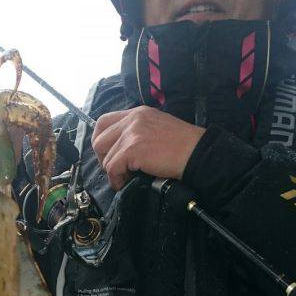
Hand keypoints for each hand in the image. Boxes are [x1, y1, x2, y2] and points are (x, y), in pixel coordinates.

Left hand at [91, 106, 205, 189]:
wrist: (197, 153)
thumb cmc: (183, 146)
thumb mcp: (157, 127)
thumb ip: (138, 131)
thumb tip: (121, 148)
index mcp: (138, 113)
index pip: (104, 121)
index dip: (101, 140)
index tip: (107, 153)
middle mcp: (132, 119)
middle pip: (99, 139)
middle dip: (103, 158)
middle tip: (115, 169)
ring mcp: (131, 134)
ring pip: (105, 157)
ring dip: (112, 171)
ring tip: (125, 177)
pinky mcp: (133, 149)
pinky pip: (112, 168)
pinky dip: (116, 179)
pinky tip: (125, 183)